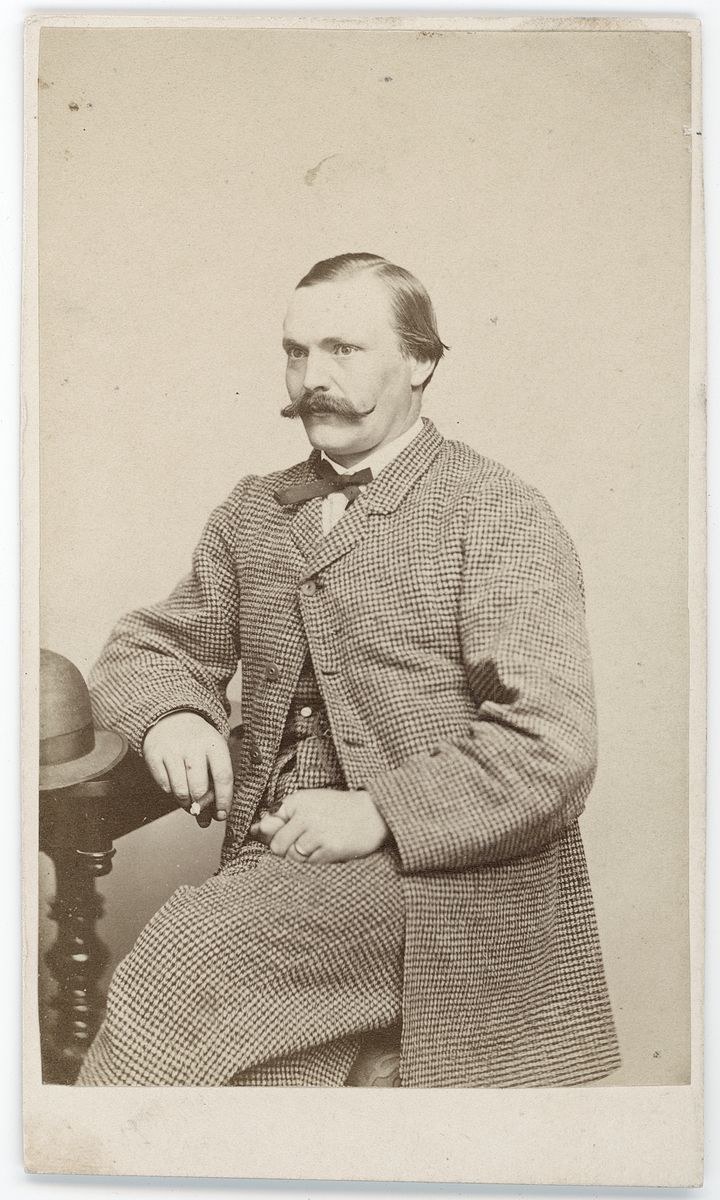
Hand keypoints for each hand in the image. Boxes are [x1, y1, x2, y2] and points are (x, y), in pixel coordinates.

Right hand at [143, 712, 233, 826]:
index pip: (223, 776)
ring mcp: (172, 750)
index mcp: (214, 744)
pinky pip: (165, 786)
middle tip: (203, 817)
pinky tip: (177, 786)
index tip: (222, 815)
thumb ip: (217, 779)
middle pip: (199, 787)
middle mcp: (193, 746)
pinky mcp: (154, 755)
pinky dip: (172, 792)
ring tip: (190, 803)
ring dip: (186, 804)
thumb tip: (214, 815)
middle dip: (202, 808)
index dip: (224, 800)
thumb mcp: (214, 752)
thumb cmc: (199, 742)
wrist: (172, 718)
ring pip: (180, 790)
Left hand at [251, 789, 388, 863]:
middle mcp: (304, 815)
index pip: (269, 826)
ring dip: (303, 856)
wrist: (374, 813)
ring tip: (319, 844)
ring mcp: (316, 832)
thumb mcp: (310, 805)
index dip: (275, 835)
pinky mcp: (328, 848)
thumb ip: (283, 818)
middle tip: (306, 842)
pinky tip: (328, 849)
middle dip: (287, 849)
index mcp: (296, 801)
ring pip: (292, 856)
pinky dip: (316, 860)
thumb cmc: (339, 810)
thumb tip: (255, 829)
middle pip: (276, 846)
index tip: (290, 833)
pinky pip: (310, 863)